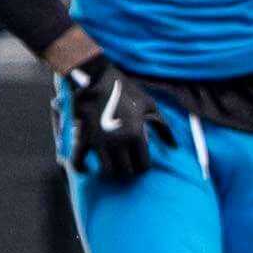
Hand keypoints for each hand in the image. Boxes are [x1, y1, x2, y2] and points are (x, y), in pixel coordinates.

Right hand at [60, 54, 157, 181]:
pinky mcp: (83, 140)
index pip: (143, 166)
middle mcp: (118, 143)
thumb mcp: (150, 106)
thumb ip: (163, 128)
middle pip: (126, 171)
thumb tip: (174, 146)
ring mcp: (99, 143)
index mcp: (136, 136)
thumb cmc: (126, 92)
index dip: (145, 167)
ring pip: (107, 170)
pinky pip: (79, 162)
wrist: (96, 81)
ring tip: (117, 164)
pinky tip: (87, 169)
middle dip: (131, 170)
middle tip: (131, 163)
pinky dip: (83, 168)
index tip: (144, 163)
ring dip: (113, 170)